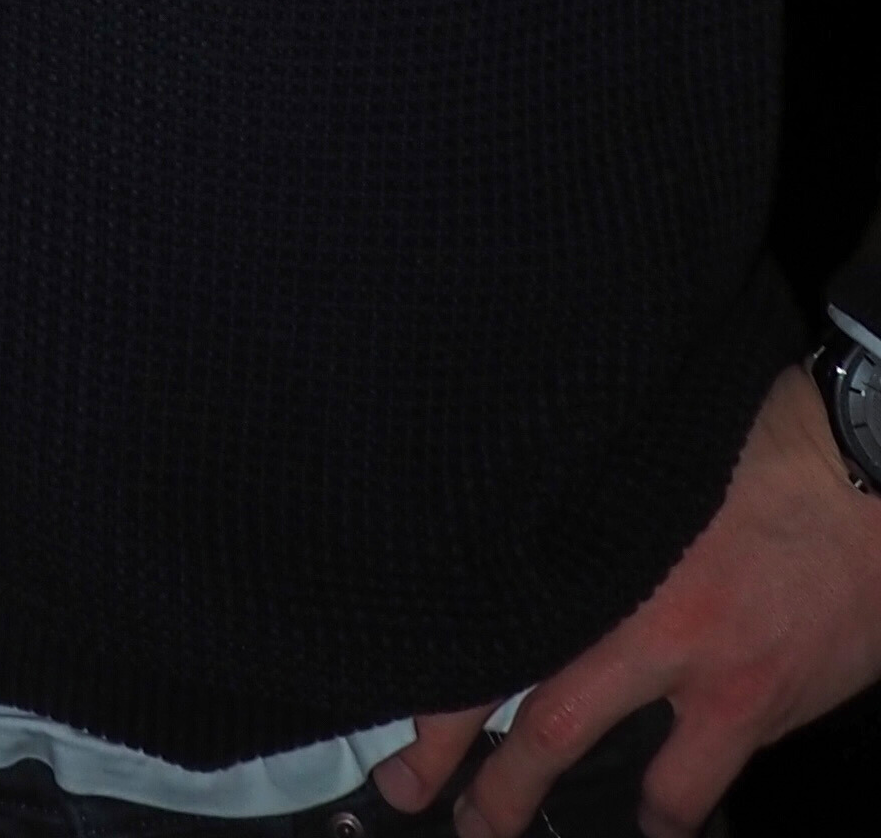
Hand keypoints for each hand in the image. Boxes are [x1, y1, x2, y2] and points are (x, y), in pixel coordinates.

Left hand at [379, 364, 880, 836]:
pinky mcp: (762, 707)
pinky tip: (659, 819)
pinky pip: (701, 778)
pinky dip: (675, 805)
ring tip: (516, 831)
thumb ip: (582, 509)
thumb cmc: (751, 438)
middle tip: (425, 801)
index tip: (402, 730)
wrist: (867, 472)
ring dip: (570, 805)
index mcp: (596, 552)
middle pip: (545, 723)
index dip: (442, 696)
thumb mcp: (641, 461)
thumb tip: (520, 529)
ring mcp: (709, 676)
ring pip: (632, 773)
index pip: (497, 637)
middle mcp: (644, 621)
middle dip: (488, 782)